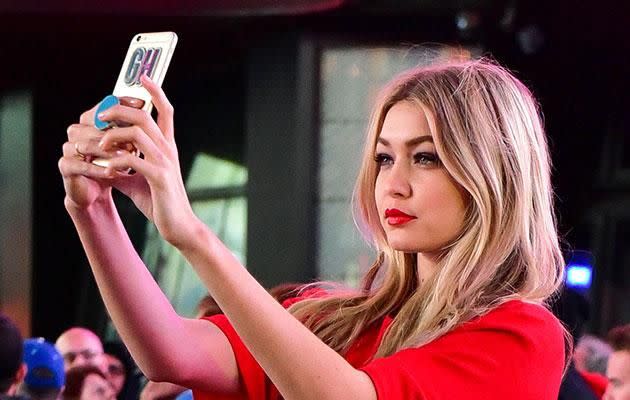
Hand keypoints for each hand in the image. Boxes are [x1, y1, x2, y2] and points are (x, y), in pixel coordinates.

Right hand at [58, 97, 145, 212]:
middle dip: (116, 132)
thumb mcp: (126, 148)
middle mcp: (77, 131)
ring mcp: (68, 148)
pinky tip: (112, 172)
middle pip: (93, 124)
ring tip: (127, 157)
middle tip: (135, 141)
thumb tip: (150, 113)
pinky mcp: (65, 166)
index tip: (141, 104)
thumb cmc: (113, 167)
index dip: (121, 104)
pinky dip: (97, 168)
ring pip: (87, 144)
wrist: (97, 193)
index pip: (104, 106)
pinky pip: (80, 164)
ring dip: (109, 151)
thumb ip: (133, 130)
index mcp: (91, 123)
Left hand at [91, 74, 197, 247]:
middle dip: (118, 110)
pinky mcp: (159, 177)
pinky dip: (115, 163)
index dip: (156, 91)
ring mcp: (165, 162)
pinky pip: (134, 160)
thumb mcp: (136, 179)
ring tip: (99, 147)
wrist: (178, 225)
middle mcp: (168, 149)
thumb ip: (122, 165)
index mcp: (166, 146)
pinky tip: (106, 172)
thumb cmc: (159, 201)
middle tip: (100, 117)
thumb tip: (101, 159)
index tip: (143, 76)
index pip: (165, 111)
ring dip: (113, 136)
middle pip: (144, 115)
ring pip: (138, 133)